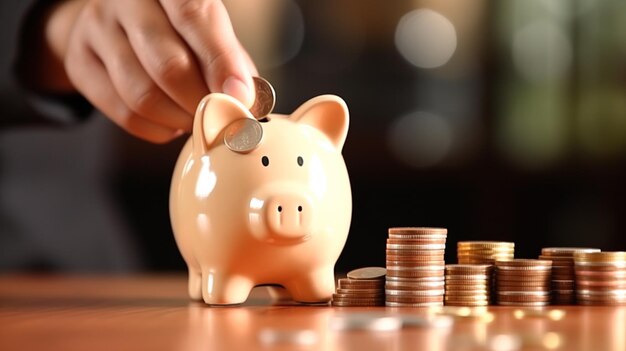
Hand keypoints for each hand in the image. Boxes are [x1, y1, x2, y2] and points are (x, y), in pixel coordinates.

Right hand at [51, 0, 257, 142]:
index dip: (221, 62)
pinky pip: (123, 113)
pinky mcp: (79, 62)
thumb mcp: (210, 33)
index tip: (240, 98)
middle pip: (167, 65)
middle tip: (221, 119)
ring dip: (179, 120)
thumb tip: (247, 101)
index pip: (194, 16)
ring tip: (198, 121)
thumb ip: (231, 61)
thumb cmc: (178, 30)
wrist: (117, 23)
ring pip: (142, 95)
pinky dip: (157, 129)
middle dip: (202, 103)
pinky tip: (172, 122)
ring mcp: (96, 28)